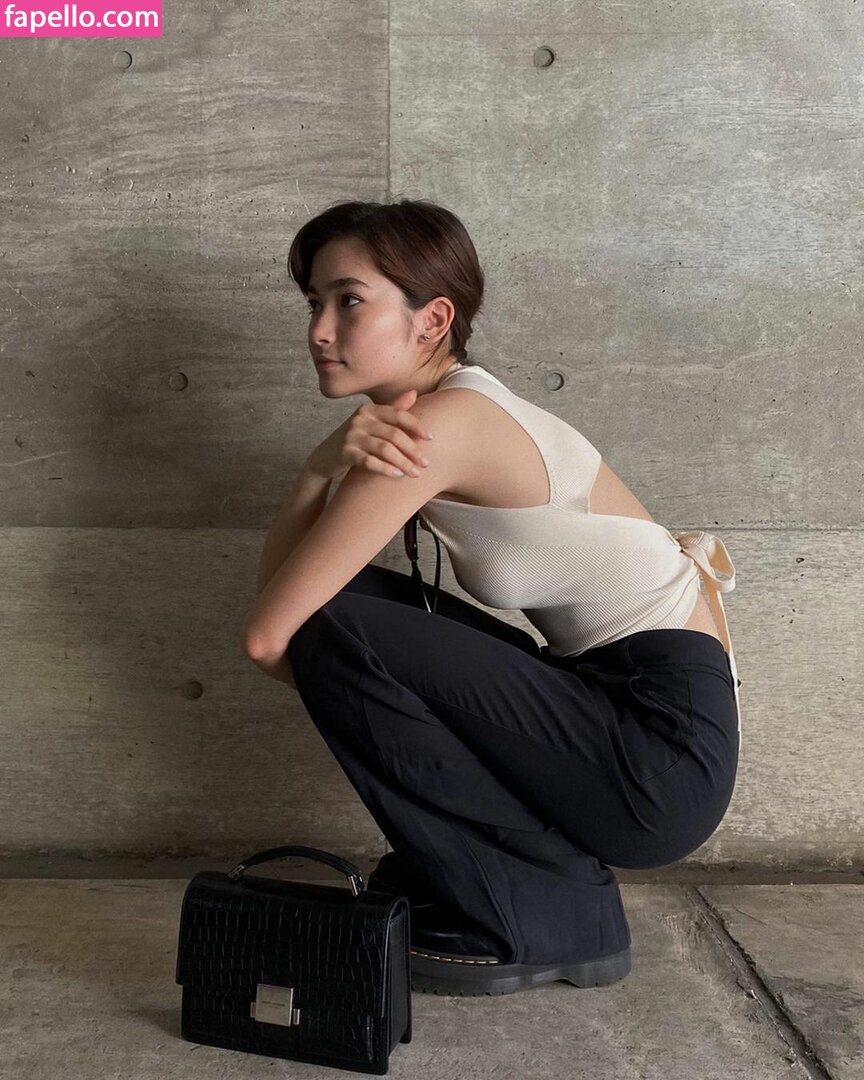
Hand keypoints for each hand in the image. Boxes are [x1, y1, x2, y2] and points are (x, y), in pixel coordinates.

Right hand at [303, 389, 433, 483]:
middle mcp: (359, 420)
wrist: (324, 458)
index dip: (416, 426)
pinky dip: (385, 469)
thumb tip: (414, 393)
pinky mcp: (344, 453)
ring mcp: (351, 436)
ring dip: (403, 463)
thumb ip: (393, 409)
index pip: (398, 414)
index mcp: (369, 410)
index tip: (431, 438)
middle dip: (412, 450)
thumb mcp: (372, 423)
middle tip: (425, 464)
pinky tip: (397, 475)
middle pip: (394, 434)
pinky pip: (369, 461)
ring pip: (384, 449)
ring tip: (415, 473)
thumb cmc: (355, 440)